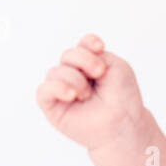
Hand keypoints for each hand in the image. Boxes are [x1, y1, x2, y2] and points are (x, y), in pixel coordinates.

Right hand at [35, 33, 144, 150]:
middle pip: (68, 54)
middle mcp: (74, 74)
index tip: (100, 48)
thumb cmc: (121, 96)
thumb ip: (93, 54)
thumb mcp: (116, 66)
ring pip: (55, 71)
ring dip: (75, 80)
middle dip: (85, 61)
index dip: (88, 43)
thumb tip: (69, 64)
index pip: (82, 45)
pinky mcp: (53, 106)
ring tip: (88, 95)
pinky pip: (43, 91)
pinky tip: (72, 95)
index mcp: (90, 64)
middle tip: (99, 74)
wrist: (123, 122)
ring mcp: (62, 89)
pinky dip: (56, 88)